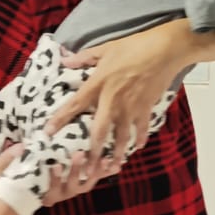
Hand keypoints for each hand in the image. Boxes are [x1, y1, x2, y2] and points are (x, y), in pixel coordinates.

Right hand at [0, 139, 120, 201]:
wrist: (15, 199)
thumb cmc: (7, 182)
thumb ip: (6, 160)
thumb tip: (19, 146)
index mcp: (39, 193)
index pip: (48, 188)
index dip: (54, 179)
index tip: (55, 166)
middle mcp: (57, 196)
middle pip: (71, 187)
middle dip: (77, 171)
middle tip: (80, 154)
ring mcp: (68, 191)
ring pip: (85, 184)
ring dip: (96, 172)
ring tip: (105, 159)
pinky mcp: (77, 185)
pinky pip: (92, 180)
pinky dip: (104, 172)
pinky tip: (116, 162)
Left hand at [46, 23, 184, 161]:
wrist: (166, 50)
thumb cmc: (134, 46)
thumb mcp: (106, 48)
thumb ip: (84, 57)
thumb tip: (65, 60)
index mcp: (99, 84)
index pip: (76, 104)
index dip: (60, 119)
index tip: (48, 132)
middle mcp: (113, 101)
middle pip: (99, 131)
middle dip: (93, 151)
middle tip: (87, 167)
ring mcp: (131, 107)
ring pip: (122, 136)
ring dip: (117, 153)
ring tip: (112, 166)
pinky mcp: (146, 108)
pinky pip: (142, 128)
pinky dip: (141, 138)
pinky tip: (137, 147)